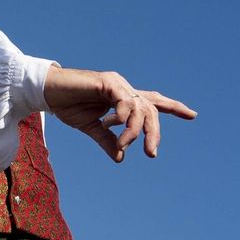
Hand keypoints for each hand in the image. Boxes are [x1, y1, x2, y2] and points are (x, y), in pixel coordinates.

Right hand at [43, 66, 196, 162]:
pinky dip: (125, 115)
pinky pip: (125, 100)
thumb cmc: (66, 105)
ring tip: (126, 144)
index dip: (172, 107)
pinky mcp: (107, 82)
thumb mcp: (89, 127)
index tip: (192, 115)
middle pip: (152, 109)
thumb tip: (120, 157)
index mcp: (121, 98)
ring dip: (136, 130)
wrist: (46, 91)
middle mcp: (123, 88)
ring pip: (140, 108)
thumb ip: (106, 139)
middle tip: (151, 153)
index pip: (152, 102)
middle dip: (154, 132)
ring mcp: (117, 84)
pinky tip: (118, 124)